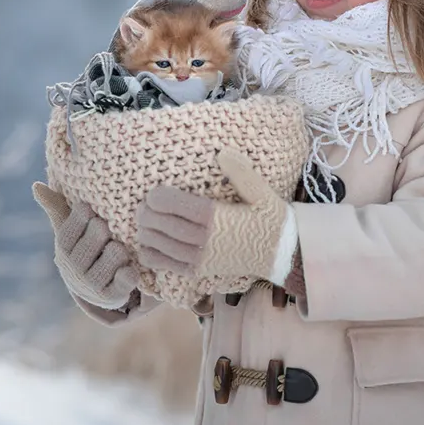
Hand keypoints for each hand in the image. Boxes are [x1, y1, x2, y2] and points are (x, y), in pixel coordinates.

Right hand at [32, 182, 140, 308]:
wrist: (95, 289)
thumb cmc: (85, 249)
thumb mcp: (70, 229)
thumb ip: (56, 207)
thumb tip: (36, 185)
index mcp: (63, 246)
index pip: (80, 217)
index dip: (92, 214)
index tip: (95, 215)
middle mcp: (73, 267)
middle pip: (100, 232)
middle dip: (109, 230)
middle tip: (109, 234)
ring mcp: (91, 284)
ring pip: (117, 252)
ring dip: (122, 250)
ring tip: (119, 253)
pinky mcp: (110, 297)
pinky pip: (128, 276)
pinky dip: (131, 271)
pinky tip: (128, 269)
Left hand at [135, 149, 290, 280]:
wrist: (281, 254)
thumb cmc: (270, 220)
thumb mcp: (261, 193)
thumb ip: (242, 173)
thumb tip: (222, 153)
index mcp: (217, 218)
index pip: (177, 207)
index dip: (159, 199)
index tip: (152, 193)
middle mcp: (206, 240)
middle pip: (165, 226)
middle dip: (148, 215)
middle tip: (141, 205)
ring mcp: (202, 259)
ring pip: (163, 246)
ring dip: (147, 233)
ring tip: (143, 222)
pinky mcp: (200, 271)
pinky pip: (169, 266)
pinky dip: (152, 255)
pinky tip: (147, 245)